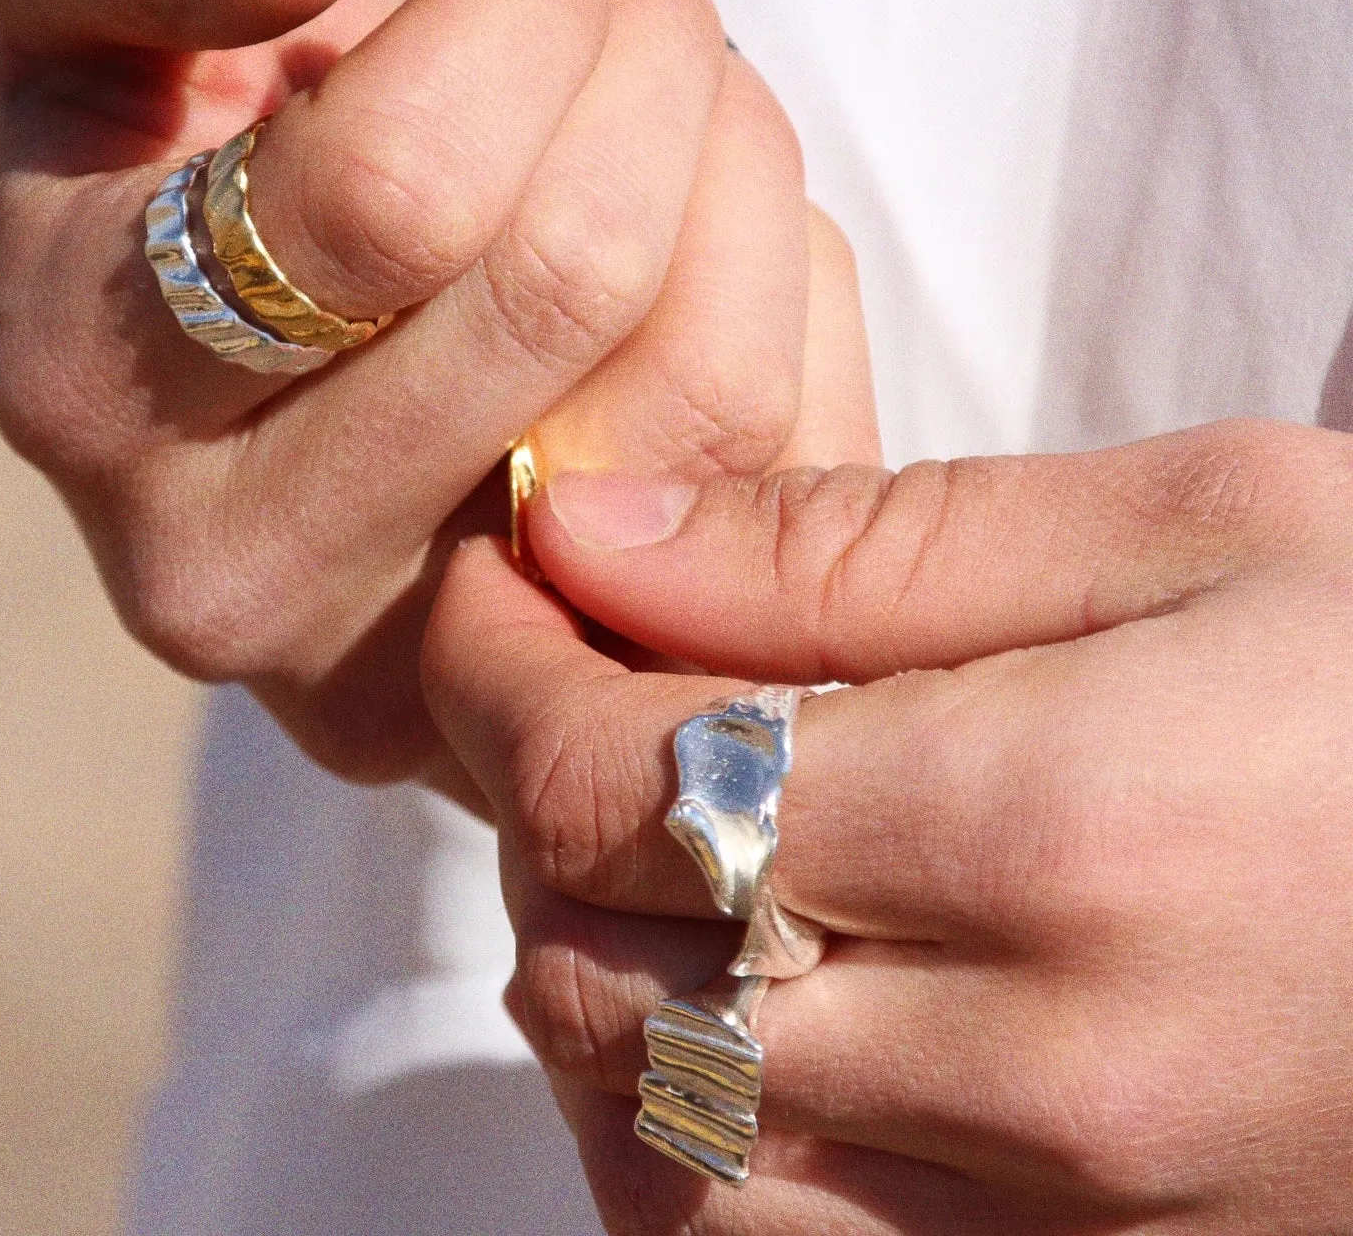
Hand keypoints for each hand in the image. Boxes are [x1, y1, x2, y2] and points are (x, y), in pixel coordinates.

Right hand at [0, 0, 870, 798]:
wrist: (244, 279)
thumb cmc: (171, 94)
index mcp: (90, 391)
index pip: (397, 194)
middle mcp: (243, 572)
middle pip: (566, 290)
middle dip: (647, 50)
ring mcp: (431, 666)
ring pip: (708, 394)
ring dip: (738, 157)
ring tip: (674, 65)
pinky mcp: (585, 681)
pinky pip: (793, 470)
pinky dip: (789, 294)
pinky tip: (700, 214)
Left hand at [423, 419, 1352, 1230]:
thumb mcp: (1195, 526)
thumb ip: (851, 543)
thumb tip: (582, 531)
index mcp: (1060, 834)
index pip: (614, 784)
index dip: (499, 673)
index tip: (499, 589)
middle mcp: (1042, 1075)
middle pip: (598, 967)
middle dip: (532, 813)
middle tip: (579, 686)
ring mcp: (1064, 1228)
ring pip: (653, 1148)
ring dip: (586, 983)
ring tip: (648, 845)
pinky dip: (677, 1130)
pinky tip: (726, 1007)